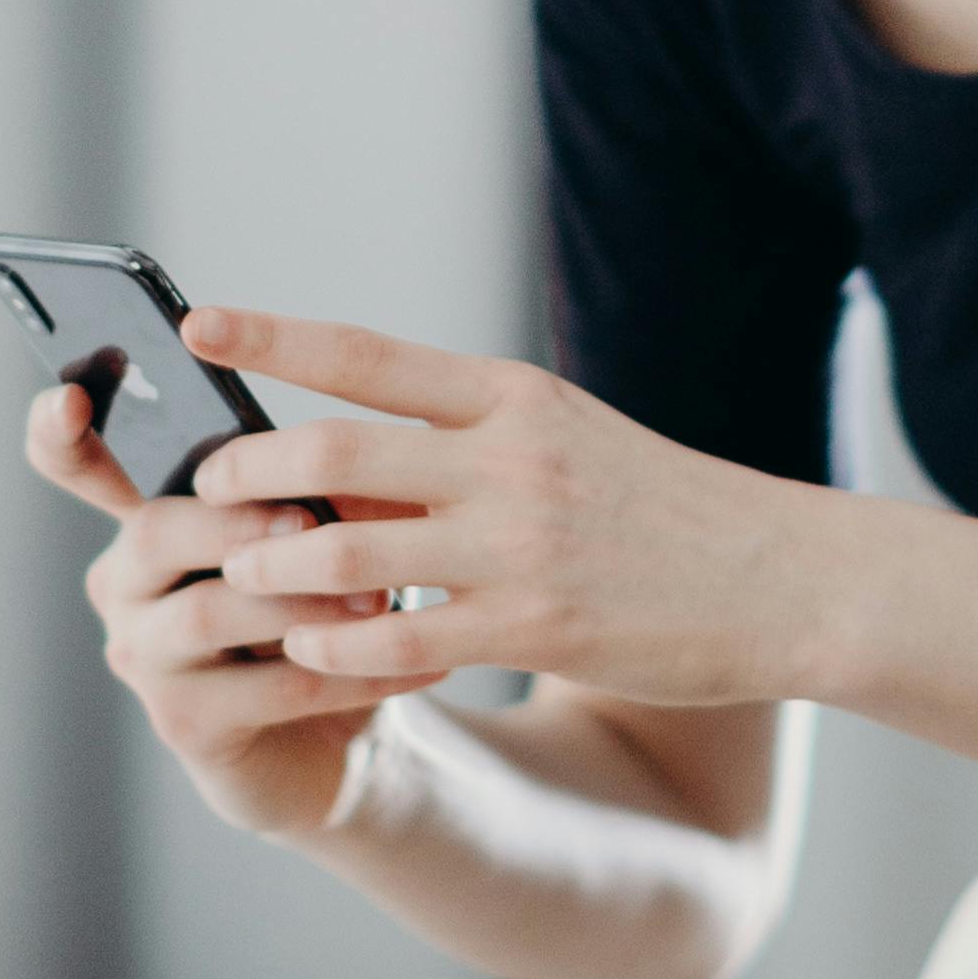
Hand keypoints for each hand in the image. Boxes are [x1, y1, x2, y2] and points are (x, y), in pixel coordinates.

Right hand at [21, 372, 450, 842]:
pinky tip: (421, 662)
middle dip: (237, 522)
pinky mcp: (183, 723)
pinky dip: (349, 671)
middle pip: (154, 532)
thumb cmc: (321, 612)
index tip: (73, 400)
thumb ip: (315, 491)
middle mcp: (124, 582)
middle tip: (314, 520)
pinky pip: (267, 687)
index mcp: (146, 514)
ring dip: (301, 601)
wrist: (338, 736)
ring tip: (386, 599)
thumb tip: (362, 454)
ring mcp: (144, 656)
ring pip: (205, 612)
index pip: (71, 463)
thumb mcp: (320, 537)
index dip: (57, 432)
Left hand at [178, 312, 809, 706]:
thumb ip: (459, 445)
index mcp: (514, 396)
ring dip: (275, 570)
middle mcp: (510, 461)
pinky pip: (401, 645)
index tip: (196, 326)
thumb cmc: (658, 507)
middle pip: (334, 455)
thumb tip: (336, 468)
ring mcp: (520, 548)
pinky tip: (305, 652)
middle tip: (205, 490)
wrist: (782, 578)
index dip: (272, 337)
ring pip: (350, 556)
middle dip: (249, 474)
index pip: (367, 355)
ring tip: (238, 578)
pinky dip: (336, 649)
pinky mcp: (535, 631)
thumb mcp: (564, 441)